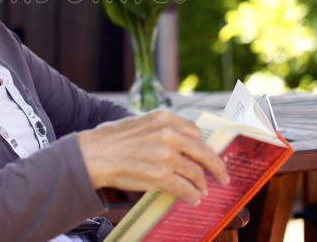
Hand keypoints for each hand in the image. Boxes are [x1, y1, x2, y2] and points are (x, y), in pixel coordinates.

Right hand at [76, 109, 229, 205]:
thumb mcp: (139, 122)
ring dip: (202, 185)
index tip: (206, 154)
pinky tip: (193, 199)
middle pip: (204, 152)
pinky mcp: (161, 176)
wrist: (93, 154)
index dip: (202, 146)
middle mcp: (169, 134)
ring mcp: (166, 156)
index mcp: (164, 118)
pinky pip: (186, 189)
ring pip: (196, 173)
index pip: (195, 132)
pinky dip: (192, 196)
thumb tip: (182, 141)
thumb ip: (161, 128)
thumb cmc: (112, 139)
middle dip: (217, 167)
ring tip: (203, 191)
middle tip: (223, 176)